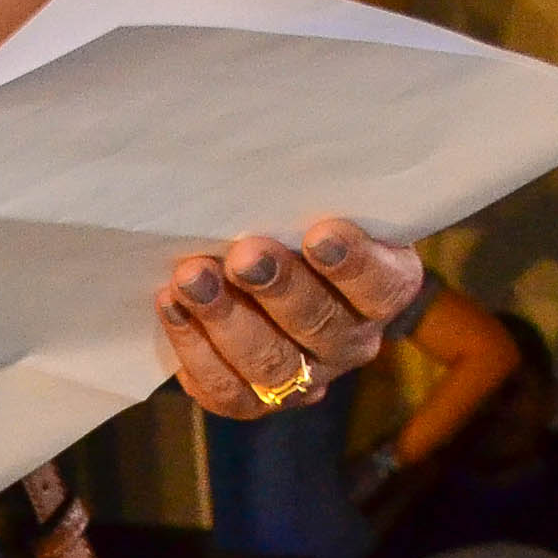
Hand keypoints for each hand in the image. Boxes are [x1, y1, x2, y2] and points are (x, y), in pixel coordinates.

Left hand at [156, 220, 424, 419]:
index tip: (319, 234)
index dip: (353, 265)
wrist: (257, 261)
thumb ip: (307, 194)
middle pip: (321, 326)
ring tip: (191, 277)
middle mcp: (353, 339)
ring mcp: (305, 377)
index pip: (382, 286)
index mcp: (386, 287)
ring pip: (271, 363)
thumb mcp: (313, 199)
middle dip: (278, 288)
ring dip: (226, 318)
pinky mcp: (255, 400)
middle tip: (243, 254)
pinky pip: (226, 388)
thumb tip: (276, 157)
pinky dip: (194, 348)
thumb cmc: (295, 218)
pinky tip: (170, 304)